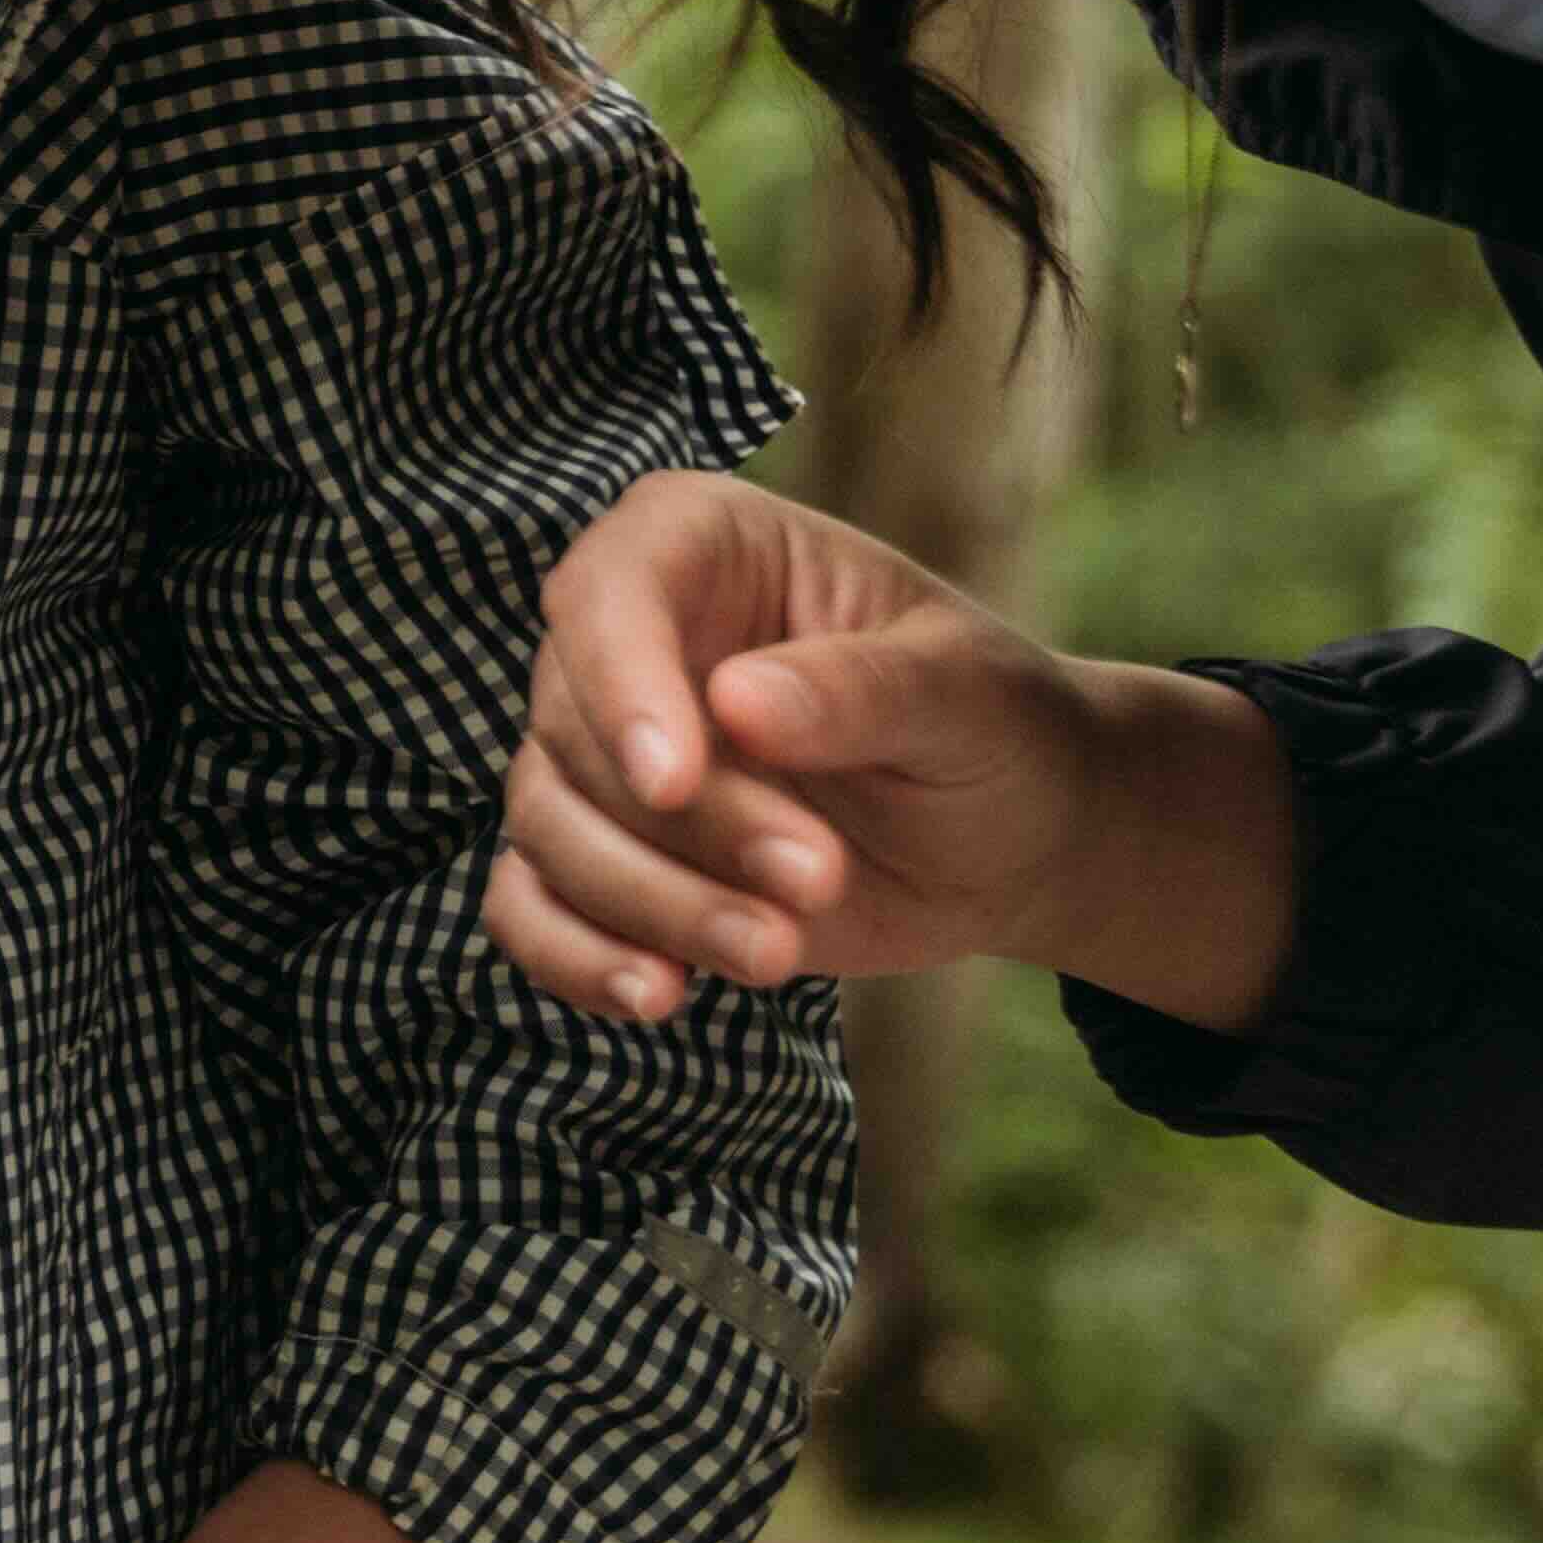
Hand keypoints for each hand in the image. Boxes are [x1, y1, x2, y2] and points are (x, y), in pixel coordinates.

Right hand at [486, 467, 1304, 1036]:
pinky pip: (529, 905)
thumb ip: (862, 688)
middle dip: (689, 829)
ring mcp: (607, 752)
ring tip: (780, 955)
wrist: (1013, 834)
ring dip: (655, 904)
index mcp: (704, 546)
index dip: (623, 684)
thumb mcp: (965, 692)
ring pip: (551, 826)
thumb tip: (740, 703)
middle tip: (820, 880)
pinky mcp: (607, 853)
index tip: (676, 780)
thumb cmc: (996, 726)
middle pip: (577, 732)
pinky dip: (574, 957)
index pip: (609, 593)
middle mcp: (632, 638)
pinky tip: (658, 995)